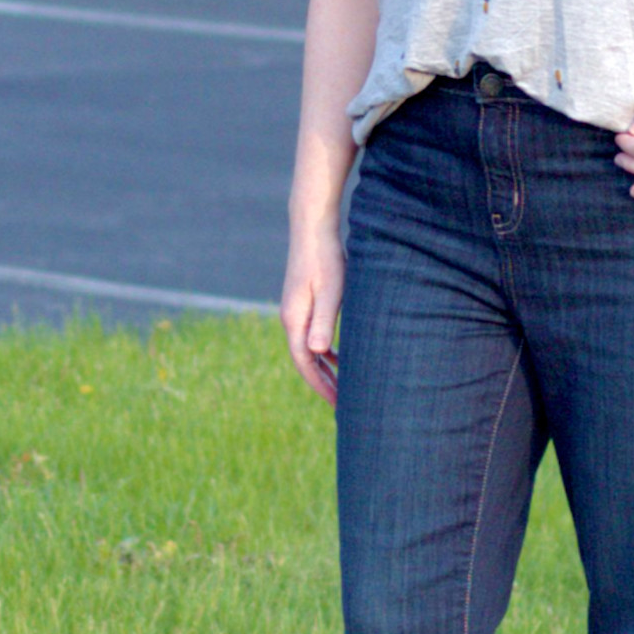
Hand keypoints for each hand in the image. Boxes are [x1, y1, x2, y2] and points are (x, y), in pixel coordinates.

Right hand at [281, 219, 344, 404]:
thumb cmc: (326, 258)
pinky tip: (339, 357)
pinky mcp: (303, 302)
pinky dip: (325, 351)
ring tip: (343, 387)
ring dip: (324, 369)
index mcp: (295, 320)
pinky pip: (312, 336)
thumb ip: (323, 320)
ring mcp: (295, 310)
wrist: (313, 228)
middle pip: (305, 361)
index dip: (320, 385)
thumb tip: (316, 351)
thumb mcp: (330, 291)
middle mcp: (291, 318)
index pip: (304, 363)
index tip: (338, 403)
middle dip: (322, 383)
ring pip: (309, 349)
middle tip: (343, 405)